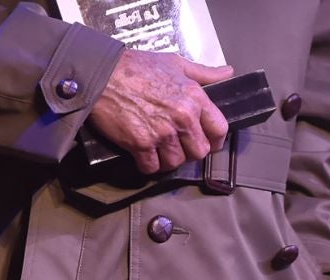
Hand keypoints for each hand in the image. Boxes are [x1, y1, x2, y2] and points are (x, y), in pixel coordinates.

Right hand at [88, 50, 233, 174]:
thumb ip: (203, 73)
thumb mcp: (175, 63)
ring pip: (176, 162)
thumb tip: (226, 73)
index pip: (219, 129)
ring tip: (158, 148)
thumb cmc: (136, 66)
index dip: (214, 139)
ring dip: (167, 159)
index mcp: (194, 97)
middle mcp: (182, 117)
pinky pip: (152, 167)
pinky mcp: (141, 144)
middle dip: (189, 151)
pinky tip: (142, 153)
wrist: (102, 73)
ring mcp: (162, 132)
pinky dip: (147, 164)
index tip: (207, 141)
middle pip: (199, 152)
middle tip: (177, 145)